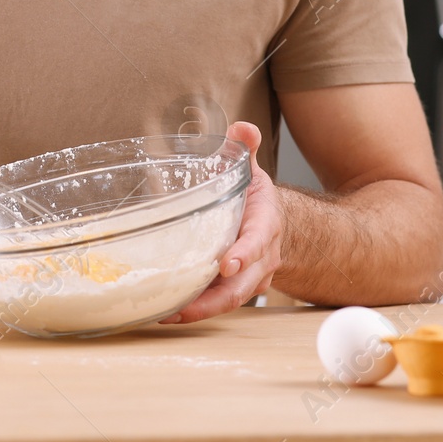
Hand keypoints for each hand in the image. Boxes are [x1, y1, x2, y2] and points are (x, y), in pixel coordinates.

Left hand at [162, 121, 281, 323]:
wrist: (276, 229)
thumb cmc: (257, 202)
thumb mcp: (251, 172)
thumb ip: (244, 149)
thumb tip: (241, 128)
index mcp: (265, 226)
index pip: (257, 242)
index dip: (243, 254)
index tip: (226, 264)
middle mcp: (261, 259)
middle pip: (241, 286)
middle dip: (214, 298)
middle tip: (184, 305)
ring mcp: (249, 279)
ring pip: (227, 301)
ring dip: (198, 310)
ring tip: (166, 313)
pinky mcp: (234, 290)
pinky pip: (217, 304)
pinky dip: (194, 310)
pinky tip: (166, 312)